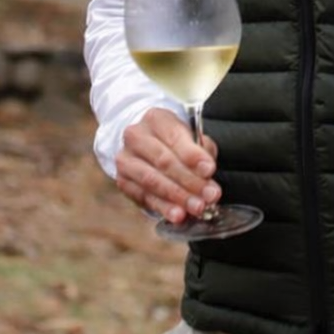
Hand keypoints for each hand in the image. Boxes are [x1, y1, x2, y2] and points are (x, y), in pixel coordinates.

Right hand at [115, 107, 221, 225]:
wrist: (144, 142)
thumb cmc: (173, 139)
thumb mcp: (190, 134)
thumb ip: (201, 150)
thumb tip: (206, 172)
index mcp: (156, 118)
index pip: (174, 137)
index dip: (193, 155)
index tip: (210, 170)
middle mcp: (136, 136)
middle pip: (164, 161)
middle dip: (190, 181)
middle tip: (209, 195)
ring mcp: (126, 160)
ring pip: (152, 181)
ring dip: (178, 197)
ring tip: (196, 207)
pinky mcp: (124, 181)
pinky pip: (144, 197)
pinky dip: (163, 207)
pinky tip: (178, 215)